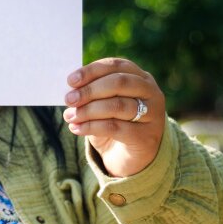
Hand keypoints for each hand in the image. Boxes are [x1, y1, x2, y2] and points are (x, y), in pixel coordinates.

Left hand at [62, 57, 165, 177]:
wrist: (131, 157)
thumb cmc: (115, 124)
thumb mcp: (104, 104)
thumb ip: (92, 94)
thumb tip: (71, 90)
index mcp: (140, 77)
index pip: (116, 66)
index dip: (92, 71)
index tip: (71, 80)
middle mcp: (151, 92)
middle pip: (119, 83)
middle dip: (90, 90)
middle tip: (69, 99)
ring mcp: (153, 114)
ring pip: (117, 106)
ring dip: (88, 110)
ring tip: (70, 116)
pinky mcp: (146, 136)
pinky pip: (115, 127)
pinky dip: (92, 127)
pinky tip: (77, 129)